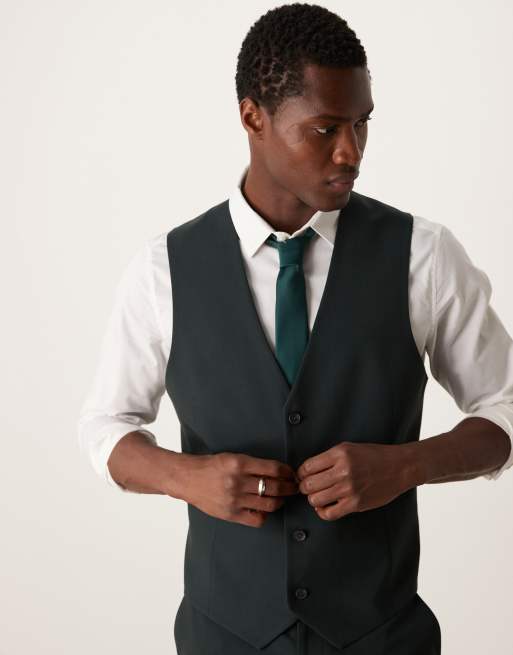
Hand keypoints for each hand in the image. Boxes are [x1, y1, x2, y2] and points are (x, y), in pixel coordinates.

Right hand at [178, 452, 299, 527]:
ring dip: (280, 501)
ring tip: (282, 498)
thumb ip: (253, 465)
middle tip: (294, 486)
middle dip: (289, 487)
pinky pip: (256, 519)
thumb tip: (278, 472)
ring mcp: (234, 500)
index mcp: (238, 463)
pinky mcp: (230, 514)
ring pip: (269, 504)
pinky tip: (265, 509)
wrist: (187, 478)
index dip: (287, 471)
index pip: (272, 468)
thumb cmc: (211, 466)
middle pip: (274, 487)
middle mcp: (237, 481)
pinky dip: (265, 515)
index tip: (291, 473)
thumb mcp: (232, 458)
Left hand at [295, 442, 412, 520]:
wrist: (399, 467)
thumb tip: (307, 472)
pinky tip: (325, 506)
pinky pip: (330, 513)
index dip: (301, 473)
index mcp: (339, 454)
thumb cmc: (373, 456)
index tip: (303, 476)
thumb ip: (328, 458)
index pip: (307, 467)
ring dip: (313, 499)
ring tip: (318, 495)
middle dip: (304, 487)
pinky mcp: (356, 503)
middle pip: (308, 485)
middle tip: (308, 487)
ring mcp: (349, 488)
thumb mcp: (348, 448)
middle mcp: (343, 471)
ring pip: (316, 500)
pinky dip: (322, 512)